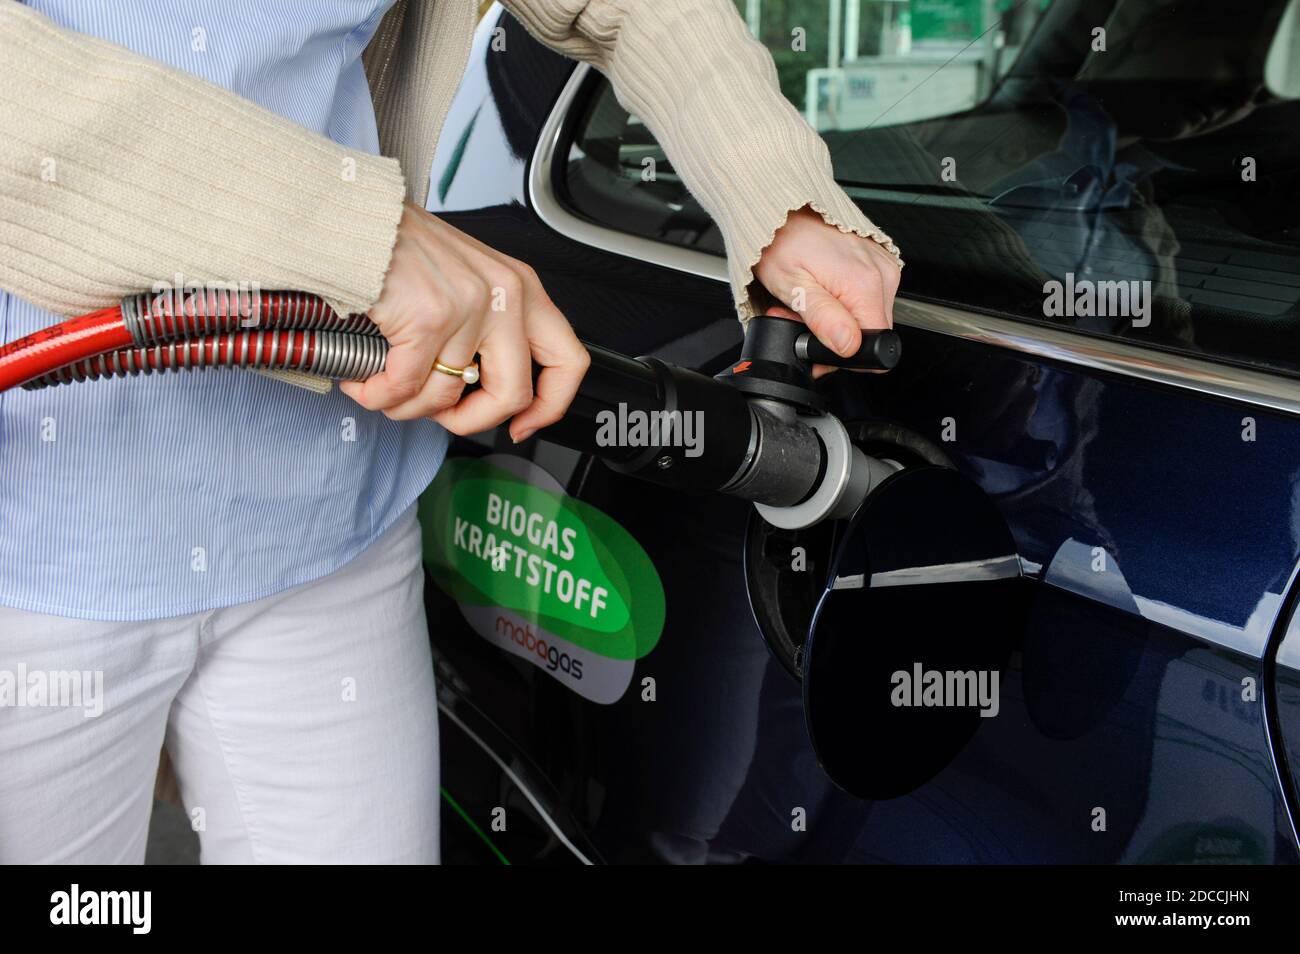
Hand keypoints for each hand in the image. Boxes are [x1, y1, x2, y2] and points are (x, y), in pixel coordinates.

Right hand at [341, 201, 588, 440]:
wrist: (356, 219)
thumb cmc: (403, 250)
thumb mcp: (470, 283)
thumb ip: (488, 331)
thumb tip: (482, 390)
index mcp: (522, 289)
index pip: (568, 361)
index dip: (549, 407)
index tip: (522, 425)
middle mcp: (506, 296)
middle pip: (512, 395)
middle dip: (471, 421)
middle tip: (441, 416)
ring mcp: (470, 307)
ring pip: (447, 396)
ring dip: (407, 406)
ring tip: (385, 389)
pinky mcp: (429, 317)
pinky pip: (406, 387)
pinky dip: (378, 395)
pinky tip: (365, 383)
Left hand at [752, 205, 900, 376]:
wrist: (783, 206)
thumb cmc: (780, 240)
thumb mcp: (791, 286)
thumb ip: (822, 319)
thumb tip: (846, 345)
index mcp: (865, 284)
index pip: (874, 348)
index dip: (843, 355)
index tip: (816, 342)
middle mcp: (882, 274)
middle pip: (870, 333)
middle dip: (836, 336)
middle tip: (804, 316)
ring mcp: (882, 266)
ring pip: (867, 317)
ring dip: (837, 319)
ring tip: (809, 298)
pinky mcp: (877, 263)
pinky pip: (867, 297)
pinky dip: (844, 300)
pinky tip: (823, 287)